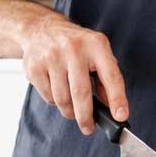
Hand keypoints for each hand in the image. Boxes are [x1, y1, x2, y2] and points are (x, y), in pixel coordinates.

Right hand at [18, 13, 128, 135]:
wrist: (41, 29)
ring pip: (62, 99)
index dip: (117, 98)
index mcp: (96, 45)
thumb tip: (112, 107)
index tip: (120, 116)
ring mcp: (52, 57)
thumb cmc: (76, 45)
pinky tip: (58, 91)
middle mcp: (74, 49)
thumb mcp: (97, 52)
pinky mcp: (35, 67)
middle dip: (86, 117)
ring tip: (73, 110)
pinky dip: (55, 102)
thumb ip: (106, 77)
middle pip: (81, 93)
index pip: (110, 75)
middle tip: (89, 128)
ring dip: (70, 111)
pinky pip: (48, 97)